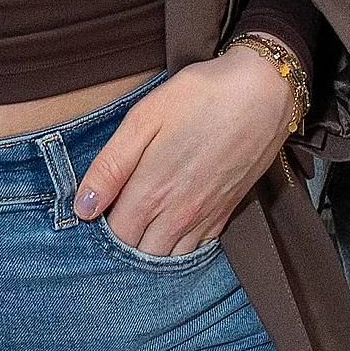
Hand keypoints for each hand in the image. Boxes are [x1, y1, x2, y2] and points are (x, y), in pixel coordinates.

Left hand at [72, 48, 293, 258]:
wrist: (266, 92)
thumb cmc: (202, 96)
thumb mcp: (145, 117)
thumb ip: (110, 165)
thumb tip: (83, 208)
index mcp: (151, 191)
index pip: (114, 235)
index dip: (100, 227)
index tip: (96, 211)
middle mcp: (177, 215)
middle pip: (138, 254)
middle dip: (122, 243)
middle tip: (117, 216)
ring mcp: (204, 218)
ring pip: (167, 258)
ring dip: (149, 250)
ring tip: (141, 225)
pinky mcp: (225, 214)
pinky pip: (195, 250)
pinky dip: (179, 248)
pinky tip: (172, 228)